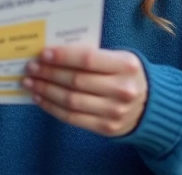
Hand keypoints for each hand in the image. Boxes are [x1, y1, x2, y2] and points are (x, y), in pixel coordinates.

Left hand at [23, 47, 147, 136]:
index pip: (87, 59)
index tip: (43, 53)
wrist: (151, 106)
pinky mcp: (106, 128)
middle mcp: (122, 89)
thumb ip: (93, 55)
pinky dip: (52, 107)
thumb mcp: (118, 58)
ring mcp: (115, 111)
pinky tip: (40, 98)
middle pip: (76, 81)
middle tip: (31, 67)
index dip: (62, 56)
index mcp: (125, 65)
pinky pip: (73, 118)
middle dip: (49, 73)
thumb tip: (53, 52)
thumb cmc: (126, 75)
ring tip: (30, 83)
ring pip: (71, 101)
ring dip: (46, 91)